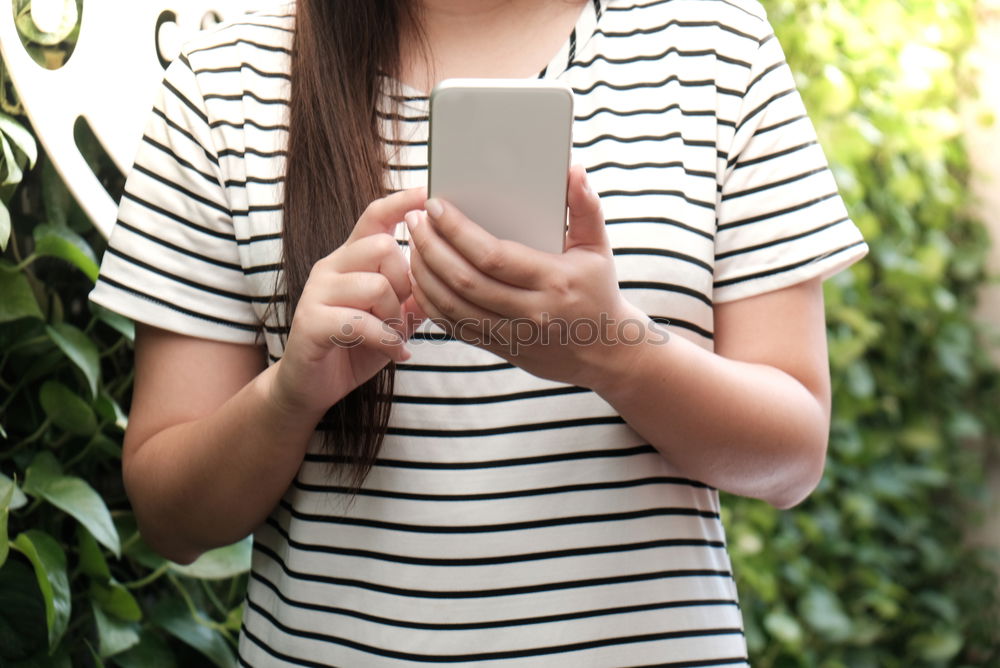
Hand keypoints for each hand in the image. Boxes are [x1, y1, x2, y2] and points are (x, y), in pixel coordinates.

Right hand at [269, 188, 427, 416]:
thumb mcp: (395, 319)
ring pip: (375, 285)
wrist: (313, 386)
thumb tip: (445, 274)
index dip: (399, 202)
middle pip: (382, 247)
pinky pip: (361, 322)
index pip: (373, 217)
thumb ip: (415, 296)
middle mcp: (331, 267)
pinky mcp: (309, 321)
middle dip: (405, 284)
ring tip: (394, 337)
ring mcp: (317, 292)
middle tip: (402, 314)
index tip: (425, 193)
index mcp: (351, 259)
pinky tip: (396, 354)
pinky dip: (386, 341)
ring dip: (395, 317)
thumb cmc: (355, 347)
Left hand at [405, 166, 658, 388]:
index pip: (494, 256)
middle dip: (432, 247)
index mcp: (554, 281)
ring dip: (424, 274)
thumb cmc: (598, 291)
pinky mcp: (500, 348)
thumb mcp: (598, 248)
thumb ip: (586, 207)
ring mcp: (513, 334)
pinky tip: (419, 278)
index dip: (458, 231)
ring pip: (453, 306)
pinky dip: (430, 303)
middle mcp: (531, 312)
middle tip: (414, 220)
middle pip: (465, 280)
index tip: (435, 206)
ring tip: (412, 243)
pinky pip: (454, 328)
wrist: (604, 353)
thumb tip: (573, 170)